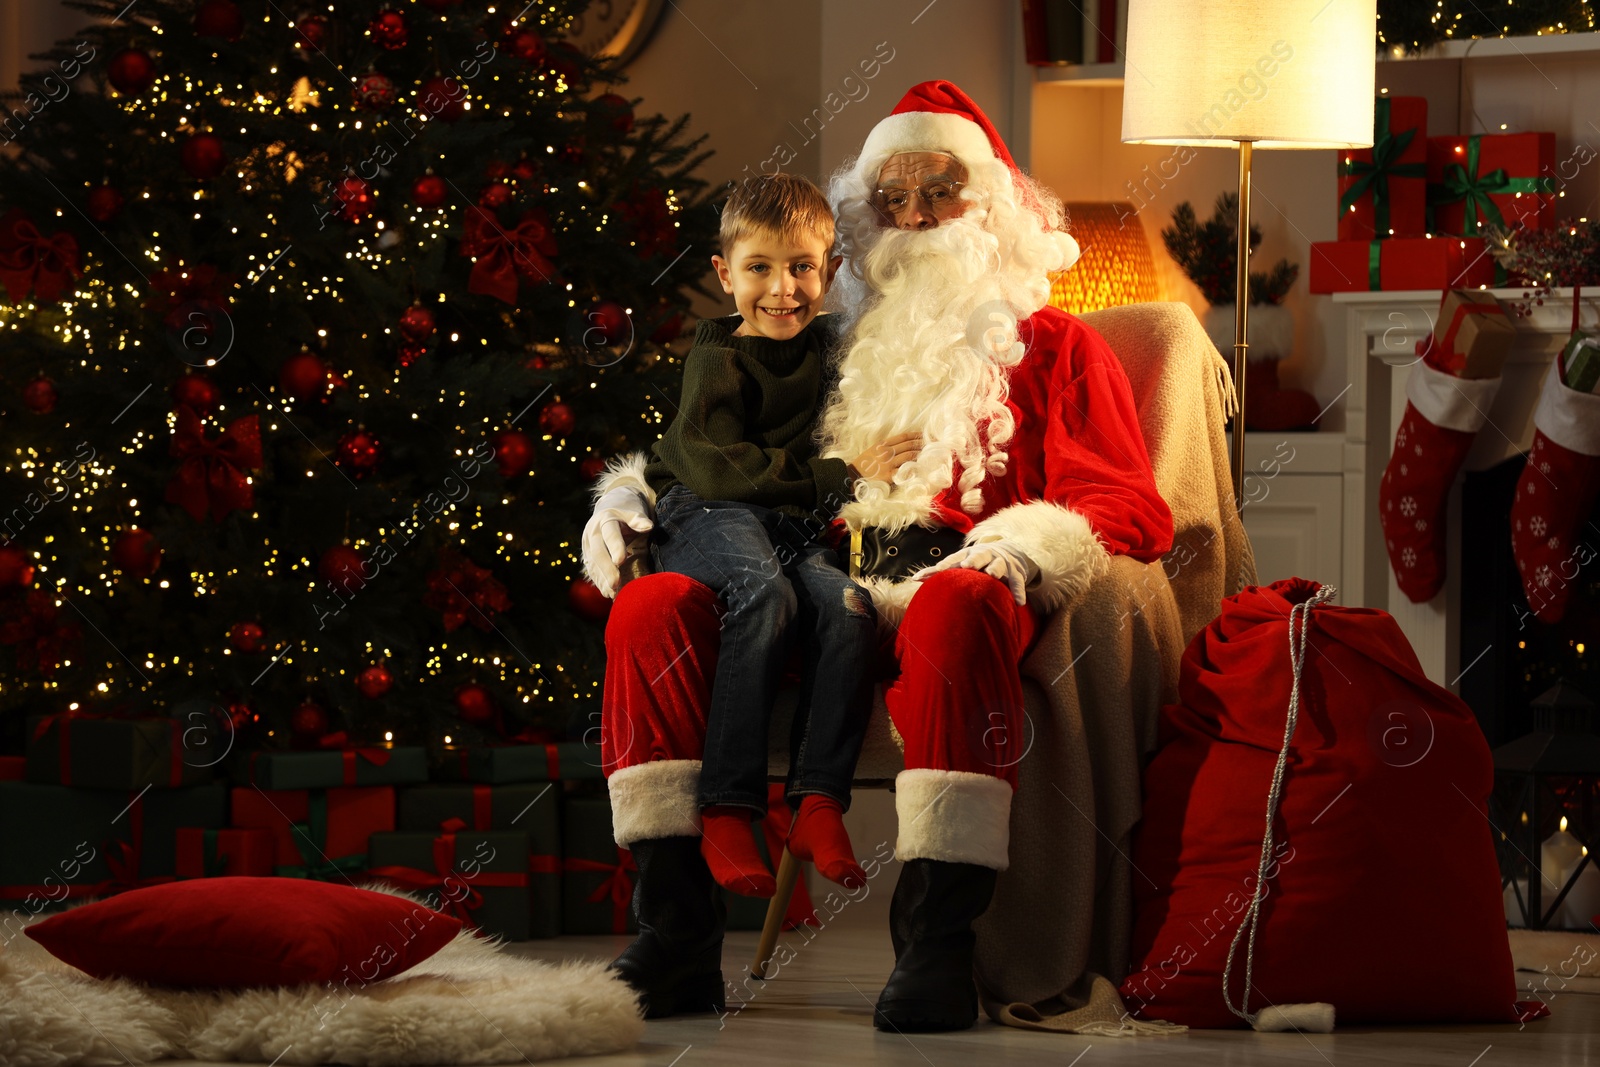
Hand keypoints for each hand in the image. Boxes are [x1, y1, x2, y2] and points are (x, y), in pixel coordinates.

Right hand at [582, 486, 653, 597]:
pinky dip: (599, 581)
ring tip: (612, 593)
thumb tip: (648, 526)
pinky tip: (607, 593)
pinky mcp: (587, 554)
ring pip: (593, 563)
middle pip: (598, 552)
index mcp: (605, 519)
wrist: (609, 510)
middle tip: (616, 584)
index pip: (610, 534)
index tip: (621, 560)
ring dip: (602, 579)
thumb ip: (639, 520)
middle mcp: (593, 532)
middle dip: (607, 569)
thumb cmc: (626, 514)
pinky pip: (592, 569)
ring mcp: (588, 544)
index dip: (615, 547)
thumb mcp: (633, 512)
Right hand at [850, 432, 923, 482]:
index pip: (903, 437)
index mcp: (882, 444)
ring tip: (929, 455)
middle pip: (909, 445)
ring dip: (921, 455)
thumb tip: (900, 446)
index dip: (916, 435)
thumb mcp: (872, 450)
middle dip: (922, 444)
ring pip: (909, 456)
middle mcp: (886, 451)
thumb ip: (885, 447)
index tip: (924, 435)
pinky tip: (921, 468)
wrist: (852, 476)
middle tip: (932, 444)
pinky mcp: (889, 475)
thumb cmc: (863, 464)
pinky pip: (904, 471)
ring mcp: (888, 463)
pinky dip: (914, 469)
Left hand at [912, 540, 1038, 604]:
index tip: (934, 572)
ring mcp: (1002, 562)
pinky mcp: (1016, 572)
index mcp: (968, 554)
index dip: (943, 566)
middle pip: (978, 556)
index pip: (953, 559)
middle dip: (972, 560)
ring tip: (992, 576)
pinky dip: (1018, 591)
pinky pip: (1018, 582)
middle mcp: (985, 555)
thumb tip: (913, 579)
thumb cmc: (976, 561)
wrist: (1009, 550)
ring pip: (998, 565)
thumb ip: (941, 571)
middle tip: (967, 566)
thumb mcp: (961, 562)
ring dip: (995, 569)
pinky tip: (1019, 603)